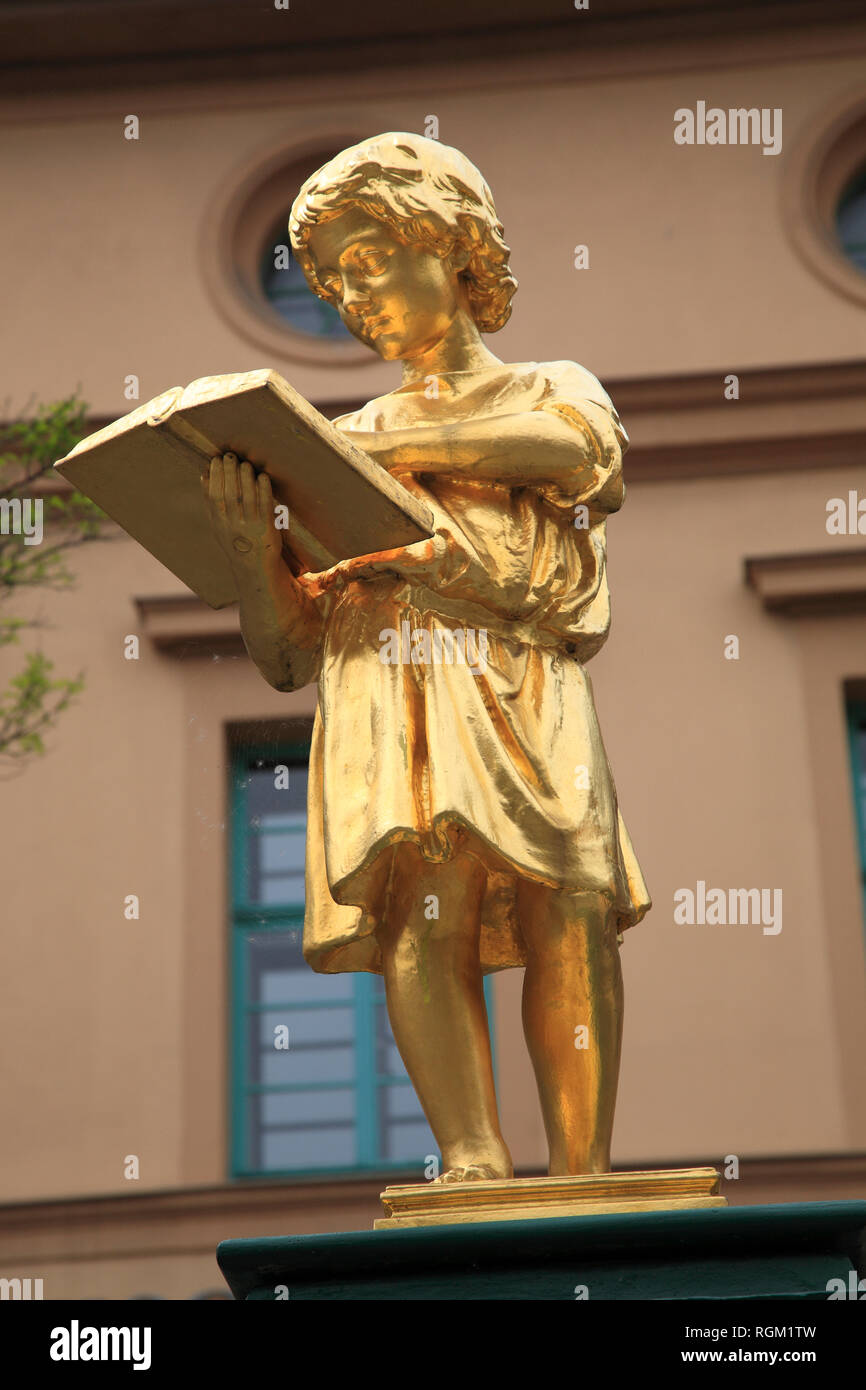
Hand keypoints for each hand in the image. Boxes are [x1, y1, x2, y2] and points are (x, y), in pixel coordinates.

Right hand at [201, 453, 283, 580]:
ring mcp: (250, 528)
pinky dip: (264, 489)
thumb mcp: (219, 525)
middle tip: (231, 456)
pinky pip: (265, 506)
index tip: (216, 459)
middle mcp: (232, 526)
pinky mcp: (267, 529)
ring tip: (245, 463)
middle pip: (229, 494)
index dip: (215, 476)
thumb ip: (212, 503)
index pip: (214, 496)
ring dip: (246, 478)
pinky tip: (263, 476)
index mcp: (219, 523)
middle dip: (229, 472)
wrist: (255, 567)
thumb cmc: (237, 539)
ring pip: (247, 498)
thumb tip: (204, 475)